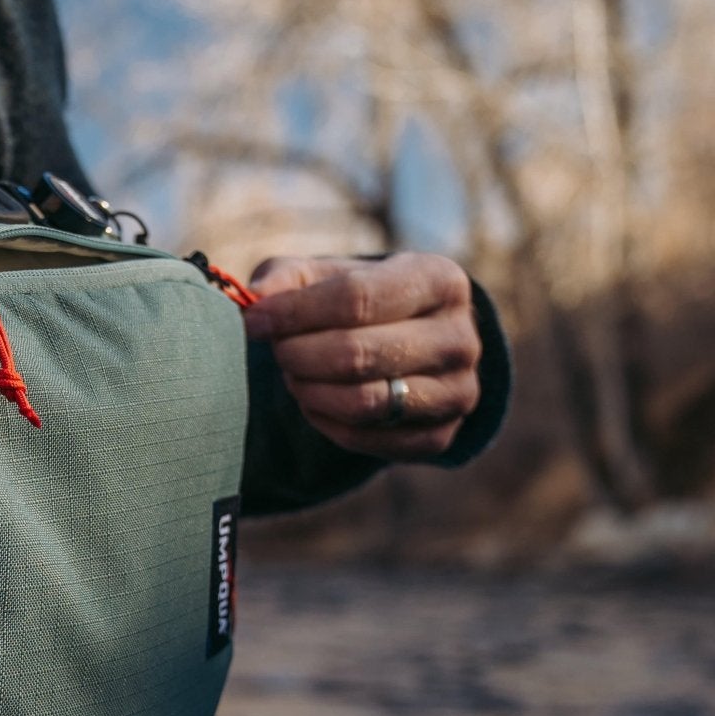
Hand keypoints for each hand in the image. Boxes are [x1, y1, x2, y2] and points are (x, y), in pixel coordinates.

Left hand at [241, 252, 481, 460]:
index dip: (296, 312)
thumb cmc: (360, 301)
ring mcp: (458, 392)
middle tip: (278, 351)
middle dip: (300, 354)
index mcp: (439, 280)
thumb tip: (255, 296)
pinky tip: (316, 401)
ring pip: (365, 403)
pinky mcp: (441, 437)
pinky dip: (327, 422)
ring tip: (296, 374)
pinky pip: (367, 440)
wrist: (409, 343)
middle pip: (359, 354)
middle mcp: (460, 337)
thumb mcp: (325, 275)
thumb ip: (287, 278)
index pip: (358, 297)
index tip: (254, 321)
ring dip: (311, 390)